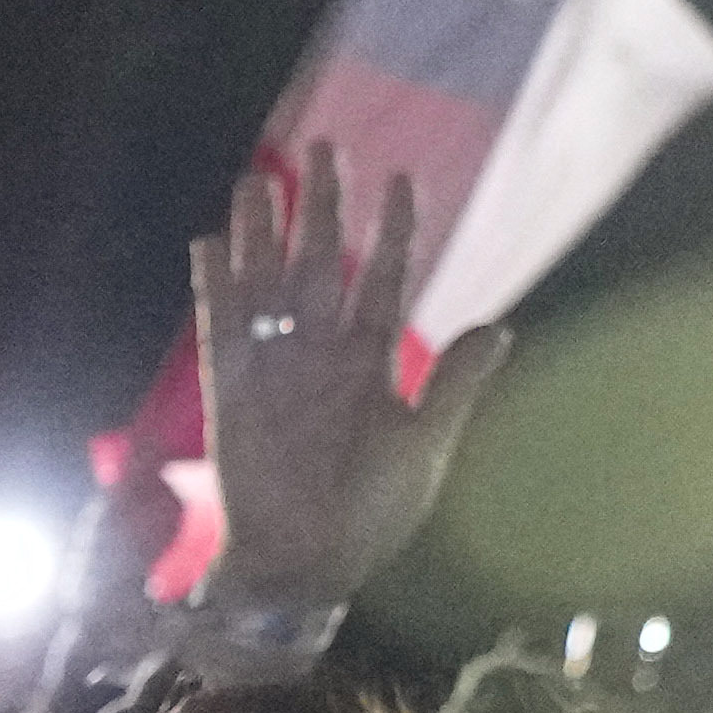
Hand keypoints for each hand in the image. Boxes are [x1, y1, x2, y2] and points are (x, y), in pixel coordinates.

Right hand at [190, 136, 507, 619]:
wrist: (309, 565)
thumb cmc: (371, 516)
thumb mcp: (424, 448)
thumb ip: (452, 386)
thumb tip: (500, 326)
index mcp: (371, 361)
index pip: (382, 278)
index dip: (392, 229)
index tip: (403, 178)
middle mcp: (321, 353)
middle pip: (320, 261)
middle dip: (321, 206)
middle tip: (322, 147)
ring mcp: (275, 367)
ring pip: (267, 281)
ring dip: (262, 232)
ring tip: (259, 178)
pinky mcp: (233, 390)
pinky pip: (222, 328)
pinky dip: (216, 287)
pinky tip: (212, 242)